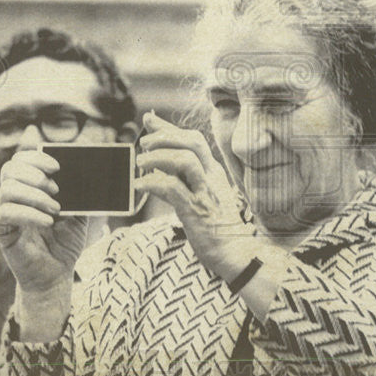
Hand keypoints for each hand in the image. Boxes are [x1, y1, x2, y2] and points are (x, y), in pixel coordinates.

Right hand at [0, 150, 87, 295]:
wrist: (57, 274)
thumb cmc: (65, 243)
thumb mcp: (78, 214)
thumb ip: (81, 194)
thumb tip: (91, 173)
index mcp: (31, 188)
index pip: (21, 161)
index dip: (36, 157)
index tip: (57, 166)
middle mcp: (15, 198)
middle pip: (10, 169)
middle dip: (34, 173)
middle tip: (56, 188)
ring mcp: (6, 214)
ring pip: (7, 189)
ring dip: (35, 195)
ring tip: (55, 209)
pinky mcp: (2, 232)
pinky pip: (7, 213)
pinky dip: (30, 214)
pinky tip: (48, 222)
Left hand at [134, 113, 252, 276]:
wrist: (235, 253)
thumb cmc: (215, 225)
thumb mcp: (201, 193)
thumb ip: (183, 174)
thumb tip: (160, 158)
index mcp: (214, 171)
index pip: (193, 138)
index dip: (168, 127)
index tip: (148, 121)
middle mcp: (212, 177)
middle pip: (192, 141)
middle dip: (164, 137)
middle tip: (144, 146)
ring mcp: (205, 193)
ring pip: (185, 160)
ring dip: (158, 157)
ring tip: (140, 165)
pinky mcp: (196, 211)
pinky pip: (173, 188)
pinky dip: (153, 183)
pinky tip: (141, 186)